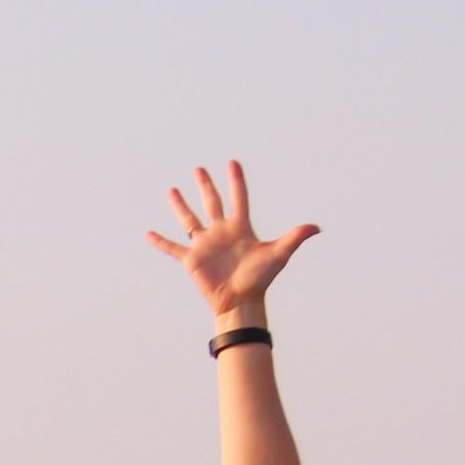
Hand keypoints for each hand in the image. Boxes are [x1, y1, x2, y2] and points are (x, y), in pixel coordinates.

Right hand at [144, 161, 318, 319]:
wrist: (240, 302)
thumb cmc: (260, 279)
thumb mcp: (279, 254)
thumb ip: (295, 237)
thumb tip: (317, 228)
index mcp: (240, 227)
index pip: (238, 198)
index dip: (236, 180)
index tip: (232, 162)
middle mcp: (220, 232)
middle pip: (212, 202)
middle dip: (205, 185)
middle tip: (199, 169)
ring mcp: (205, 245)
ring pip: (189, 219)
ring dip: (180, 205)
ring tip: (171, 190)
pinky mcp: (191, 260)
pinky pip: (172, 247)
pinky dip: (160, 241)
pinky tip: (147, 233)